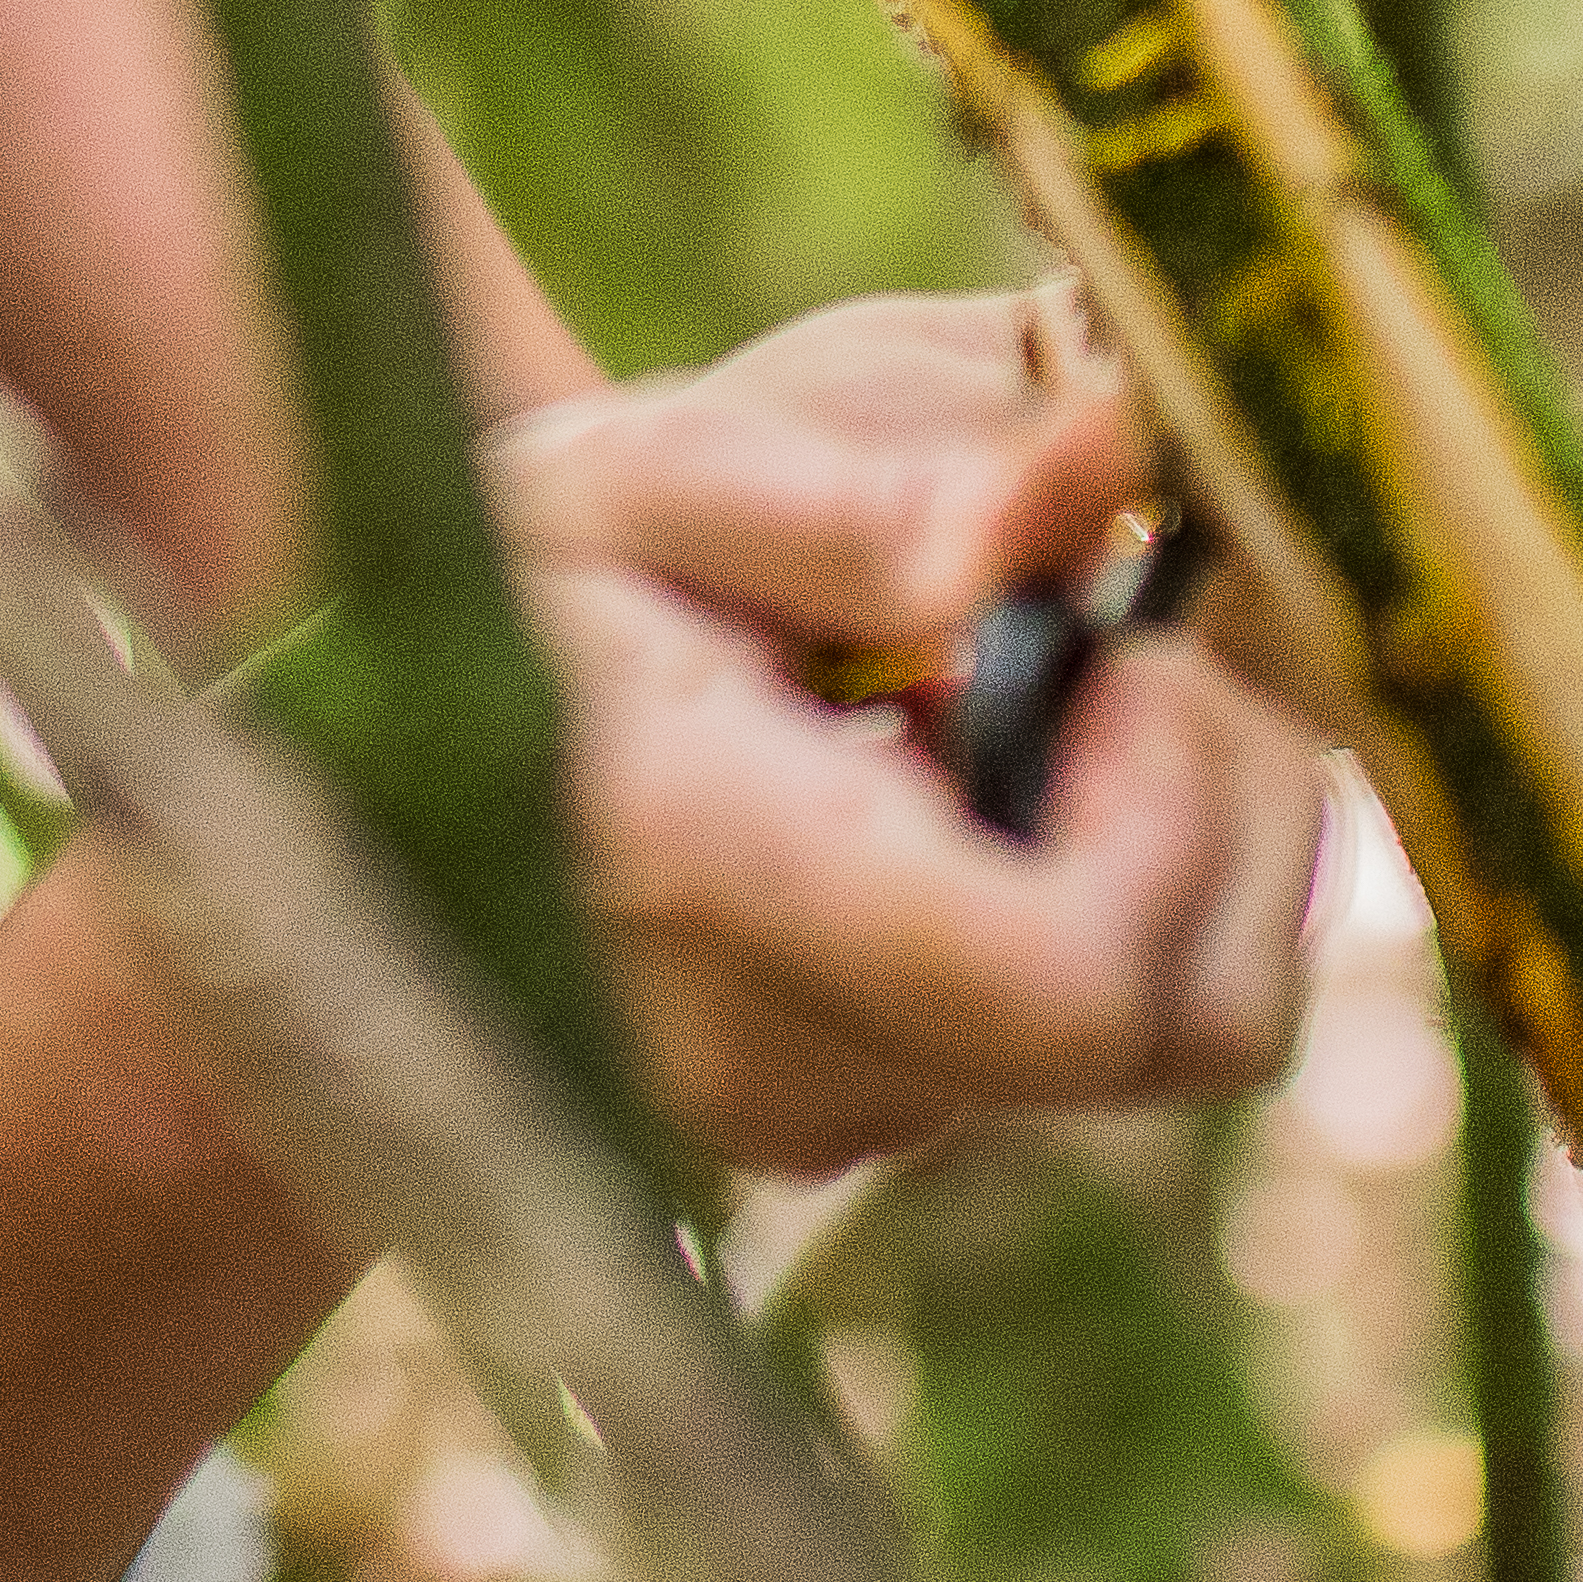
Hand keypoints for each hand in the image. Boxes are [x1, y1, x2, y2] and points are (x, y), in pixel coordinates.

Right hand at [485, 288, 1325, 1174]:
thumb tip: (1100, 453)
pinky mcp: (866, 1128)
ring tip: (1053, 687)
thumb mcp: (644, 469)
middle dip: (1226, 804)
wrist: (357, 771)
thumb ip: (865, 476)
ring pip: (1178, 1033)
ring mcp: (825, 1122)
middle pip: (1188, 1019)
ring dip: (1189, 844)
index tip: (1107, 647)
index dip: (1173, 803)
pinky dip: (1117, 891)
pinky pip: (1100, 1039)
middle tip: (1118, 639)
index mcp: (706, 870)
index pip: (1075, 979)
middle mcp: (774, 1055)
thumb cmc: (514, 580)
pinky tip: (981, 767)